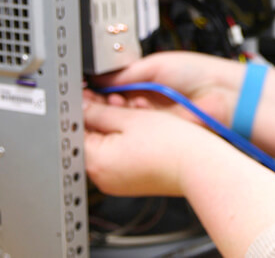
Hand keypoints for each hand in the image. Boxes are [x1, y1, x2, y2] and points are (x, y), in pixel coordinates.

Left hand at [83, 98, 231, 197]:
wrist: (199, 166)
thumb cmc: (170, 145)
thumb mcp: (129, 118)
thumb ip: (99, 111)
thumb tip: (82, 105)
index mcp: (95, 162)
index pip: (75, 129)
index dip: (80, 107)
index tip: (86, 92)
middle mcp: (102, 177)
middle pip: (89, 138)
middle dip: (98, 115)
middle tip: (109, 96)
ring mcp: (116, 181)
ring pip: (105, 146)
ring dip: (113, 126)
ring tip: (130, 110)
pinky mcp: (130, 182)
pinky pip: (118, 157)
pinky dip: (124, 140)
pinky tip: (138, 127)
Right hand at [95, 51, 245, 125]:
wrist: (223, 95)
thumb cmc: (198, 73)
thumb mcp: (154, 65)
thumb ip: (125, 74)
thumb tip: (99, 78)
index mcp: (144, 83)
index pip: (112, 90)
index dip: (98, 93)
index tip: (85, 93)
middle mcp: (148, 103)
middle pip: (114, 108)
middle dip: (104, 104)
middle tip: (94, 101)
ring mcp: (154, 121)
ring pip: (124, 122)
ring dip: (117, 114)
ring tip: (116, 105)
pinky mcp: (161, 135)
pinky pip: (140, 132)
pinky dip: (134, 124)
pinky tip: (132, 116)